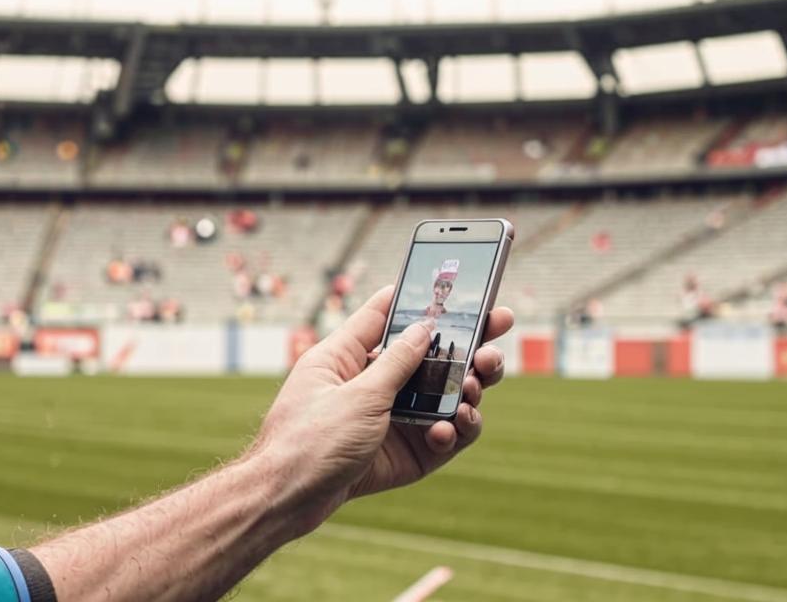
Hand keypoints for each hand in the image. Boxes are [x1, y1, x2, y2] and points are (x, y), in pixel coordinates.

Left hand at [253, 285, 511, 534]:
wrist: (287, 503)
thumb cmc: (307, 441)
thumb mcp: (357, 395)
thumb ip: (397, 362)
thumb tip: (426, 327)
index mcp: (347, 357)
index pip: (386, 314)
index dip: (420, 297)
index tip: (455, 283)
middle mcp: (372, 384)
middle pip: (428, 356)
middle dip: (466, 345)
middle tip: (499, 332)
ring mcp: (390, 419)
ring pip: (442, 395)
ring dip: (466, 389)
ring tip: (473, 388)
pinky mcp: (404, 453)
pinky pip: (442, 435)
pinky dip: (452, 430)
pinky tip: (448, 428)